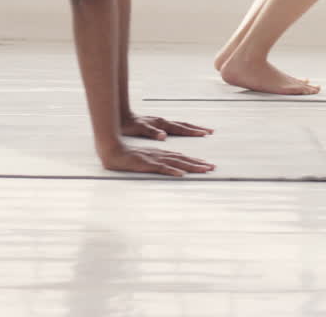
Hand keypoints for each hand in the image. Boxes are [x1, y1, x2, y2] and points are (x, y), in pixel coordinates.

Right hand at [100, 143, 215, 176]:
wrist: (112, 151)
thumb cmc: (127, 156)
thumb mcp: (146, 160)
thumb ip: (158, 163)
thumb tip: (172, 169)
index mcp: (161, 154)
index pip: (181, 157)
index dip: (195, 161)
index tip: (207, 165)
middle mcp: (161, 155)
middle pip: (183, 159)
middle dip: (199, 163)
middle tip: (212, 168)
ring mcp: (154, 159)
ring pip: (176, 163)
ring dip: (191, 166)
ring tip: (204, 170)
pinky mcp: (147, 164)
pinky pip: (161, 168)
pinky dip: (172, 170)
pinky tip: (180, 174)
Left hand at [121, 114, 213, 140]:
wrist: (120, 117)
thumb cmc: (129, 124)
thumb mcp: (140, 129)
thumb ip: (152, 132)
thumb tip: (164, 136)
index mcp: (161, 124)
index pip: (181, 128)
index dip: (193, 131)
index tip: (205, 133)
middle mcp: (163, 122)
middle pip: (184, 125)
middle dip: (197, 129)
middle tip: (210, 131)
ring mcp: (161, 123)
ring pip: (179, 125)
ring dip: (191, 128)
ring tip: (201, 130)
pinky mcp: (157, 125)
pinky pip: (173, 127)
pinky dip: (182, 129)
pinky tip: (183, 132)